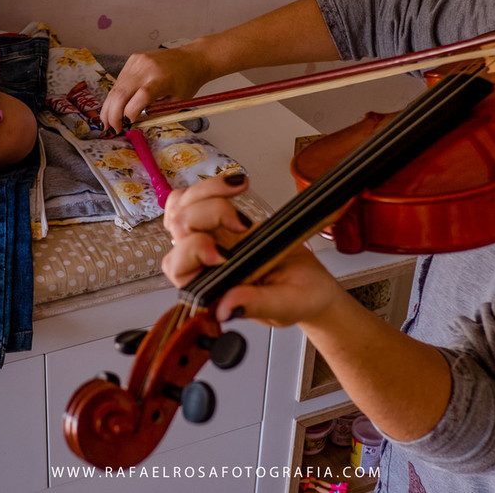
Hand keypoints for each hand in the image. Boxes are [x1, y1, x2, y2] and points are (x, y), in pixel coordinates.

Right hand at [100, 45, 211, 132]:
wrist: (191, 58)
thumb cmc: (186, 82)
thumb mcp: (176, 103)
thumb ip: (155, 113)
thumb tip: (133, 123)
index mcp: (162, 80)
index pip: (142, 96)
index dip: (130, 112)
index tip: (127, 124)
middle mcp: (147, 68)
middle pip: (121, 93)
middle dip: (112, 114)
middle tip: (111, 129)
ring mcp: (137, 62)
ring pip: (116, 87)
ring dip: (110, 106)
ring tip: (108, 121)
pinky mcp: (133, 59)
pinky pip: (120, 80)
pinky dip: (116, 94)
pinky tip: (117, 105)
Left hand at [161, 174, 342, 324]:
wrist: (316, 286)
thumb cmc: (300, 300)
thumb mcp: (285, 305)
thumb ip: (255, 305)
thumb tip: (225, 307)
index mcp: (210, 290)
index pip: (179, 266)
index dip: (195, 251)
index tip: (225, 252)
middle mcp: (203, 264)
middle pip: (178, 227)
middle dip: (207, 214)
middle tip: (243, 222)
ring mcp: (210, 240)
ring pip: (183, 207)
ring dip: (206, 192)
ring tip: (236, 190)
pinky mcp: (221, 224)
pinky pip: (197, 198)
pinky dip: (212, 186)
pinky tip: (236, 186)